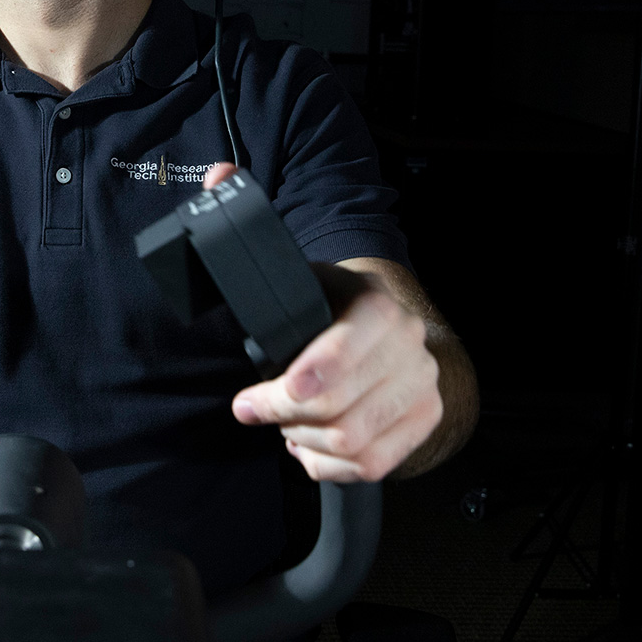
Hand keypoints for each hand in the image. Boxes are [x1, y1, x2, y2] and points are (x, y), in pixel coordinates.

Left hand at [205, 163, 444, 482]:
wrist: (392, 328)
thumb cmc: (331, 302)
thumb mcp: (297, 268)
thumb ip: (253, 225)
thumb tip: (218, 176)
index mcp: (377, 307)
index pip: (343, 354)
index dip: (298, 384)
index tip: (254, 398)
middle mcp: (410, 348)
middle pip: (342, 412)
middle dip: (284, 417)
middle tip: (253, 408)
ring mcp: (422, 388)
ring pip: (354, 443)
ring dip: (305, 440)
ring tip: (284, 422)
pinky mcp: (423, 422)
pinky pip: (372, 465)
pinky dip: (329, 465)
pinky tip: (308, 444)